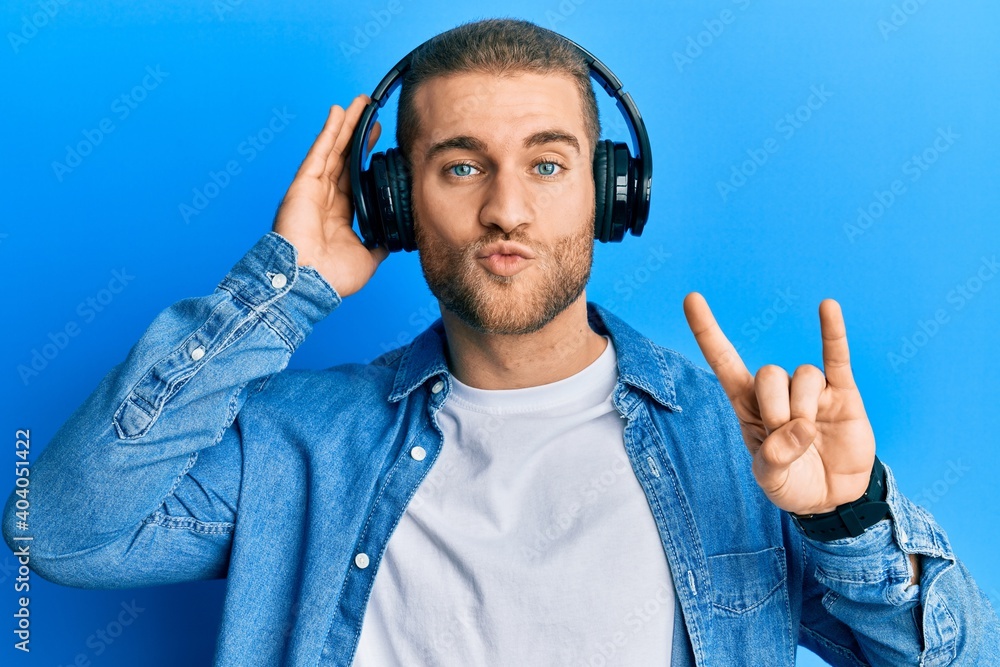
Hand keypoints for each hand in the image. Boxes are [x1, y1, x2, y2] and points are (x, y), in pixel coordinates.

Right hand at [272, 94, 387, 297]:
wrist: (309, 283)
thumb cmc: (332, 278)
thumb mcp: (367, 259)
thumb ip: (379, 245)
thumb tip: (392, 239)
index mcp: (338, 215)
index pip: (355, 179)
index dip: (367, 160)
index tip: (381, 143)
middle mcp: (325, 199)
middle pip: (344, 158)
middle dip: (358, 135)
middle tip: (372, 113)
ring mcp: (313, 189)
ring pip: (333, 149)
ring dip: (346, 125)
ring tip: (359, 103)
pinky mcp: (304, 184)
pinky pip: (319, 151)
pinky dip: (329, 131)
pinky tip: (339, 111)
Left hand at [682, 293, 875, 514]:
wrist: (833, 497)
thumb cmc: (793, 483)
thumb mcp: (771, 481)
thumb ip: (774, 460)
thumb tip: (799, 428)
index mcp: (749, 405)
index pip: (724, 362)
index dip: (708, 332)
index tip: (691, 298)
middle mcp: (778, 392)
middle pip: (769, 374)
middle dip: (776, 408)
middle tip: (785, 435)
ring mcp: (812, 391)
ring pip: (803, 376)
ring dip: (803, 406)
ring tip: (810, 436)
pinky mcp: (843, 394)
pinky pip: (837, 357)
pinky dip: (832, 332)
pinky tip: (827, 307)